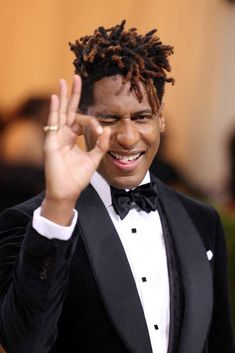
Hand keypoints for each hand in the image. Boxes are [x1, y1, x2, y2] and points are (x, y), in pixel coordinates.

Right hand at [41, 75, 110, 224]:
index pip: (81, 121)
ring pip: (60, 112)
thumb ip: (101, 145)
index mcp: (72, 138)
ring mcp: (56, 137)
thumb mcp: (94, 159)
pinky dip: (55, 110)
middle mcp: (63, 135)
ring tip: (65, 80)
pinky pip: (53, 123)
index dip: (94, 124)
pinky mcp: (51, 142)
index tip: (101, 132)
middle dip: (73, 94)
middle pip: (68, 110)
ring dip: (63, 96)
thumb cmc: (78, 177)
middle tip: (77, 77)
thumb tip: (109, 129)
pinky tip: (57, 96)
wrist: (67, 191)